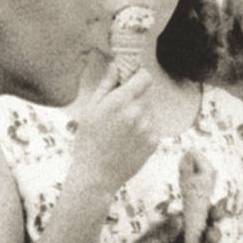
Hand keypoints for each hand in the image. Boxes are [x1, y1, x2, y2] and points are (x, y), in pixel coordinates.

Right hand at [72, 65, 158, 197]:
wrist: (96, 176)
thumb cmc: (88, 142)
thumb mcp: (90, 110)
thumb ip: (106, 85)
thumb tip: (115, 66)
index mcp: (120, 101)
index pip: (144, 76)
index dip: (138, 77)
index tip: (130, 82)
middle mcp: (138, 112)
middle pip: (146, 94)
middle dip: (135, 98)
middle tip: (118, 113)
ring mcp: (148, 127)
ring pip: (149, 110)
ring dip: (140, 114)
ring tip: (121, 131)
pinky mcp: (154, 141)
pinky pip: (152, 126)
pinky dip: (143, 129)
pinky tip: (128, 140)